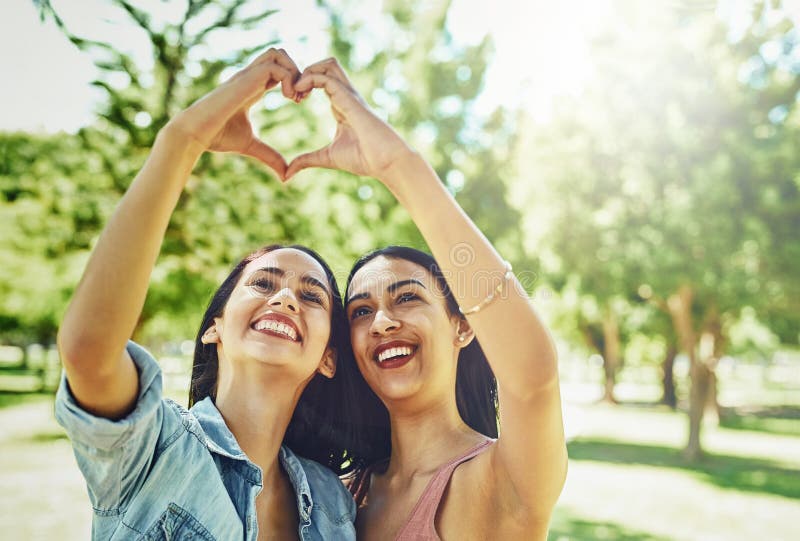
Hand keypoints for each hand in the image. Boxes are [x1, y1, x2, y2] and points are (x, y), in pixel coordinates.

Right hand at [164, 48, 301, 177]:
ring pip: (278, 53)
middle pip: (279, 54)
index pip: (277, 69)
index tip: (299, 101)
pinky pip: (275, 67)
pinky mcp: (245, 79)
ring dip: (293, 71)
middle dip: (297, 71)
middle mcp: (250, 77)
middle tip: (299, 96)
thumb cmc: (217, 137)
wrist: (195, 134)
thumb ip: (269, 156)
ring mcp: (246, 76)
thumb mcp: (251, 145)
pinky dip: (288, 79)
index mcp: (252, 87)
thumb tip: (285, 176)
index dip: (293, 80)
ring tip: (294, 97)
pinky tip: (288, 98)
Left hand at [284, 58, 415, 182]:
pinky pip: (327, 78)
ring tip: (297, 92)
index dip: (304, 84)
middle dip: (305, 72)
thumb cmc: (365, 159)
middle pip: (327, 65)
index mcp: (341, 105)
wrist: (386, 162)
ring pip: (328, 64)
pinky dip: (309, 80)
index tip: (294, 100)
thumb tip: (287, 173)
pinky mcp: (350, 100)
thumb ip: (307, 160)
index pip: (322, 80)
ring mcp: (349, 96)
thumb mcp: (328, 158)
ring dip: (307, 72)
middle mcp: (346, 96)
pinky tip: (300, 95)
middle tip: (293, 92)